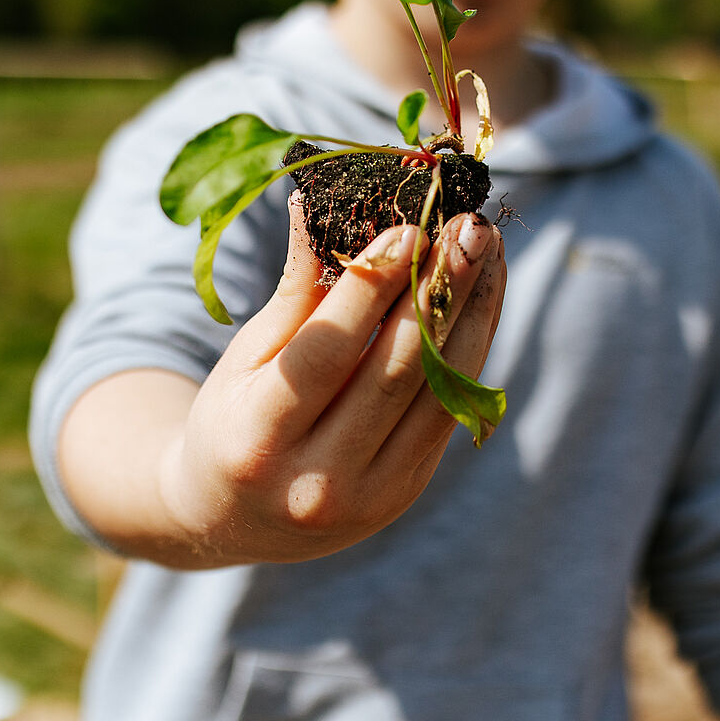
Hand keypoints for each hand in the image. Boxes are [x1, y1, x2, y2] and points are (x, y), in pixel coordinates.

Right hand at [60, 197, 505, 567]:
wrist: (234, 517)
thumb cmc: (233, 417)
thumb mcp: (243, 358)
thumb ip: (291, 292)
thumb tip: (316, 203)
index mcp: (259, 439)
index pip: (326, 353)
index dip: (370, 288)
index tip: (408, 228)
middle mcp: (316, 480)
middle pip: (394, 371)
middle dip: (438, 290)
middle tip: (467, 226)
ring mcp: (370, 495)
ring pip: (436, 390)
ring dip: (471, 312)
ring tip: (486, 248)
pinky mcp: (406, 491)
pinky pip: (449, 408)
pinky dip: (471, 346)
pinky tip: (483, 295)